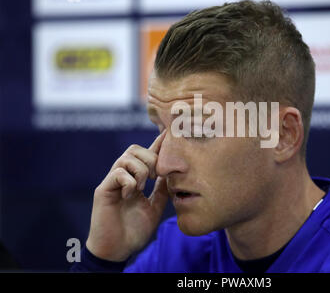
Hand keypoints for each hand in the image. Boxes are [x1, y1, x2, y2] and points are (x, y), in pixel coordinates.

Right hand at [86, 130, 167, 261]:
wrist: (117, 250)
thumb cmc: (134, 230)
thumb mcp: (155, 207)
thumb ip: (162, 190)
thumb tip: (173, 173)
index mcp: (136, 180)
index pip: (147, 155)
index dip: (158, 143)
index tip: (169, 132)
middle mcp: (123, 177)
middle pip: (135, 149)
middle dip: (151, 159)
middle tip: (155, 178)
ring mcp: (112, 182)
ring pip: (127, 157)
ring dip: (141, 171)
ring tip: (142, 188)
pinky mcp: (103, 190)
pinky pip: (118, 173)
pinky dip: (130, 182)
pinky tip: (130, 196)